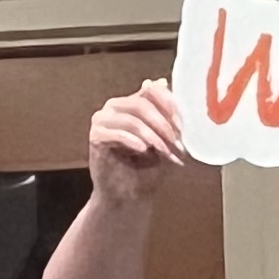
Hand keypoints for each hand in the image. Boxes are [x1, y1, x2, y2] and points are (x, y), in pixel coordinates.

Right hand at [89, 82, 187, 209]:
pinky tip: (144, 151)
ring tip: (165, 153)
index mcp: (132, 104)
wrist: (129, 196)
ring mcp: (103, 120)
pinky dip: (134, 142)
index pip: (150, 90)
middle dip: (164, 125)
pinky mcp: (95, 137)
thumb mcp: (165, 141)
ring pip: (132, 119)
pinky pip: (117, 133)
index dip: (169, 104)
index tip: (182, 125)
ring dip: (154, 137)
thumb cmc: (147, 170)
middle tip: (177, 144)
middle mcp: (115, 107)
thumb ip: (166, 115)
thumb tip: (163, 81)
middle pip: (142, 104)